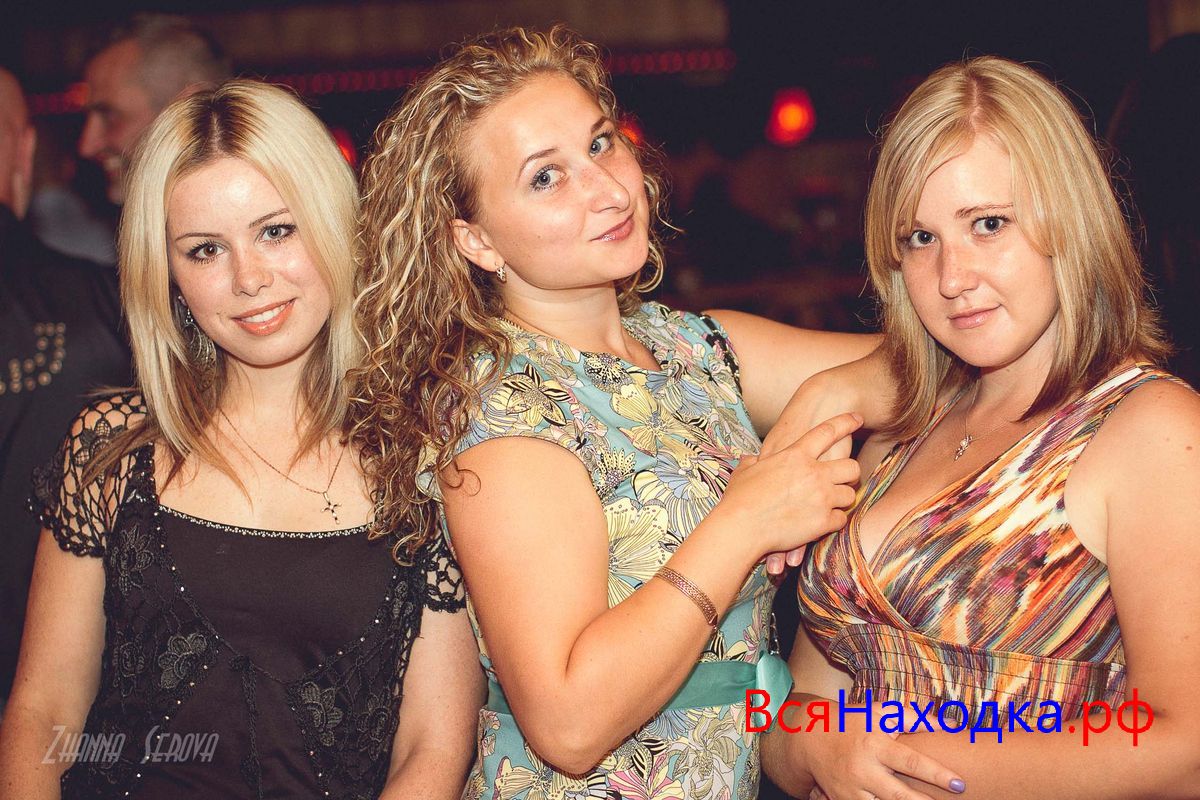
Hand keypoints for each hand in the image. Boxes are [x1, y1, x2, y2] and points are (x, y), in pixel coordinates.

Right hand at [761, 365, 869, 575]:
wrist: (740, 527)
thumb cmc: (739, 498)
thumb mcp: (745, 472)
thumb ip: (752, 462)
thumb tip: (751, 459)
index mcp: (795, 456)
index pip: (827, 432)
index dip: (845, 422)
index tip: (856, 418)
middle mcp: (813, 473)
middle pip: (851, 466)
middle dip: (850, 473)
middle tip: (842, 480)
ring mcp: (821, 498)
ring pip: (850, 495)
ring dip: (842, 499)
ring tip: (831, 503)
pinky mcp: (822, 522)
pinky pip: (841, 519)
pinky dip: (834, 521)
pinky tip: (824, 522)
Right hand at [803, 715, 963, 799]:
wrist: (811, 737)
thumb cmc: (855, 722)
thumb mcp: (882, 713)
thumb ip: (917, 719)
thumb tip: (953, 725)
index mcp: (875, 744)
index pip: (910, 761)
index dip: (936, 773)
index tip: (959, 783)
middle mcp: (864, 769)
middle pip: (899, 794)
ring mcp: (853, 789)